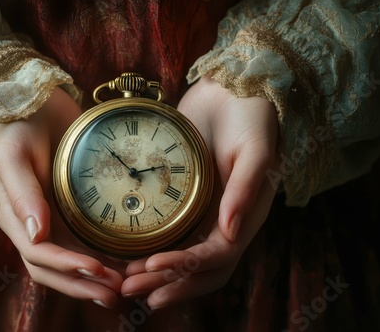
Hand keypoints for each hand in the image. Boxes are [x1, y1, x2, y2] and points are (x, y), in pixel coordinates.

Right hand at [0, 87, 123, 307]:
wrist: (32, 101)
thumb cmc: (15, 126)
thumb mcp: (14, 155)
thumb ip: (22, 193)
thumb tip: (36, 235)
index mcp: (16, 216)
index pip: (40, 255)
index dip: (68, 268)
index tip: (99, 271)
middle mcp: (34, 223)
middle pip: (57, 269)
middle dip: (85, 284)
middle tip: (118, 292)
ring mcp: (53, 218)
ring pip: (73, 260)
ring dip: (96, 277)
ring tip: (126, 284)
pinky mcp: (71, 207)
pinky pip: (86, 240)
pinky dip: (103, 255)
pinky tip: (124, 259)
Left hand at [122, 77, 278, 307]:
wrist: (231, 89)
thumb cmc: (251, 117)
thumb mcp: (254, 150)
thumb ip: (245, 189)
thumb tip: (231, 233)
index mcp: (245, 215)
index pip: (218, 256)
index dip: (188, 267)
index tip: (155, 266)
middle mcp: (223, 221)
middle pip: (198, 269)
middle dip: (166, 283)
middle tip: (129, 290)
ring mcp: (203, 213)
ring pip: (181, 256)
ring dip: (155, 274)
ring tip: (124, 282)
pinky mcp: (184, 200)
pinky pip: (168, 233)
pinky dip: (150, 249)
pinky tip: (126, 256)